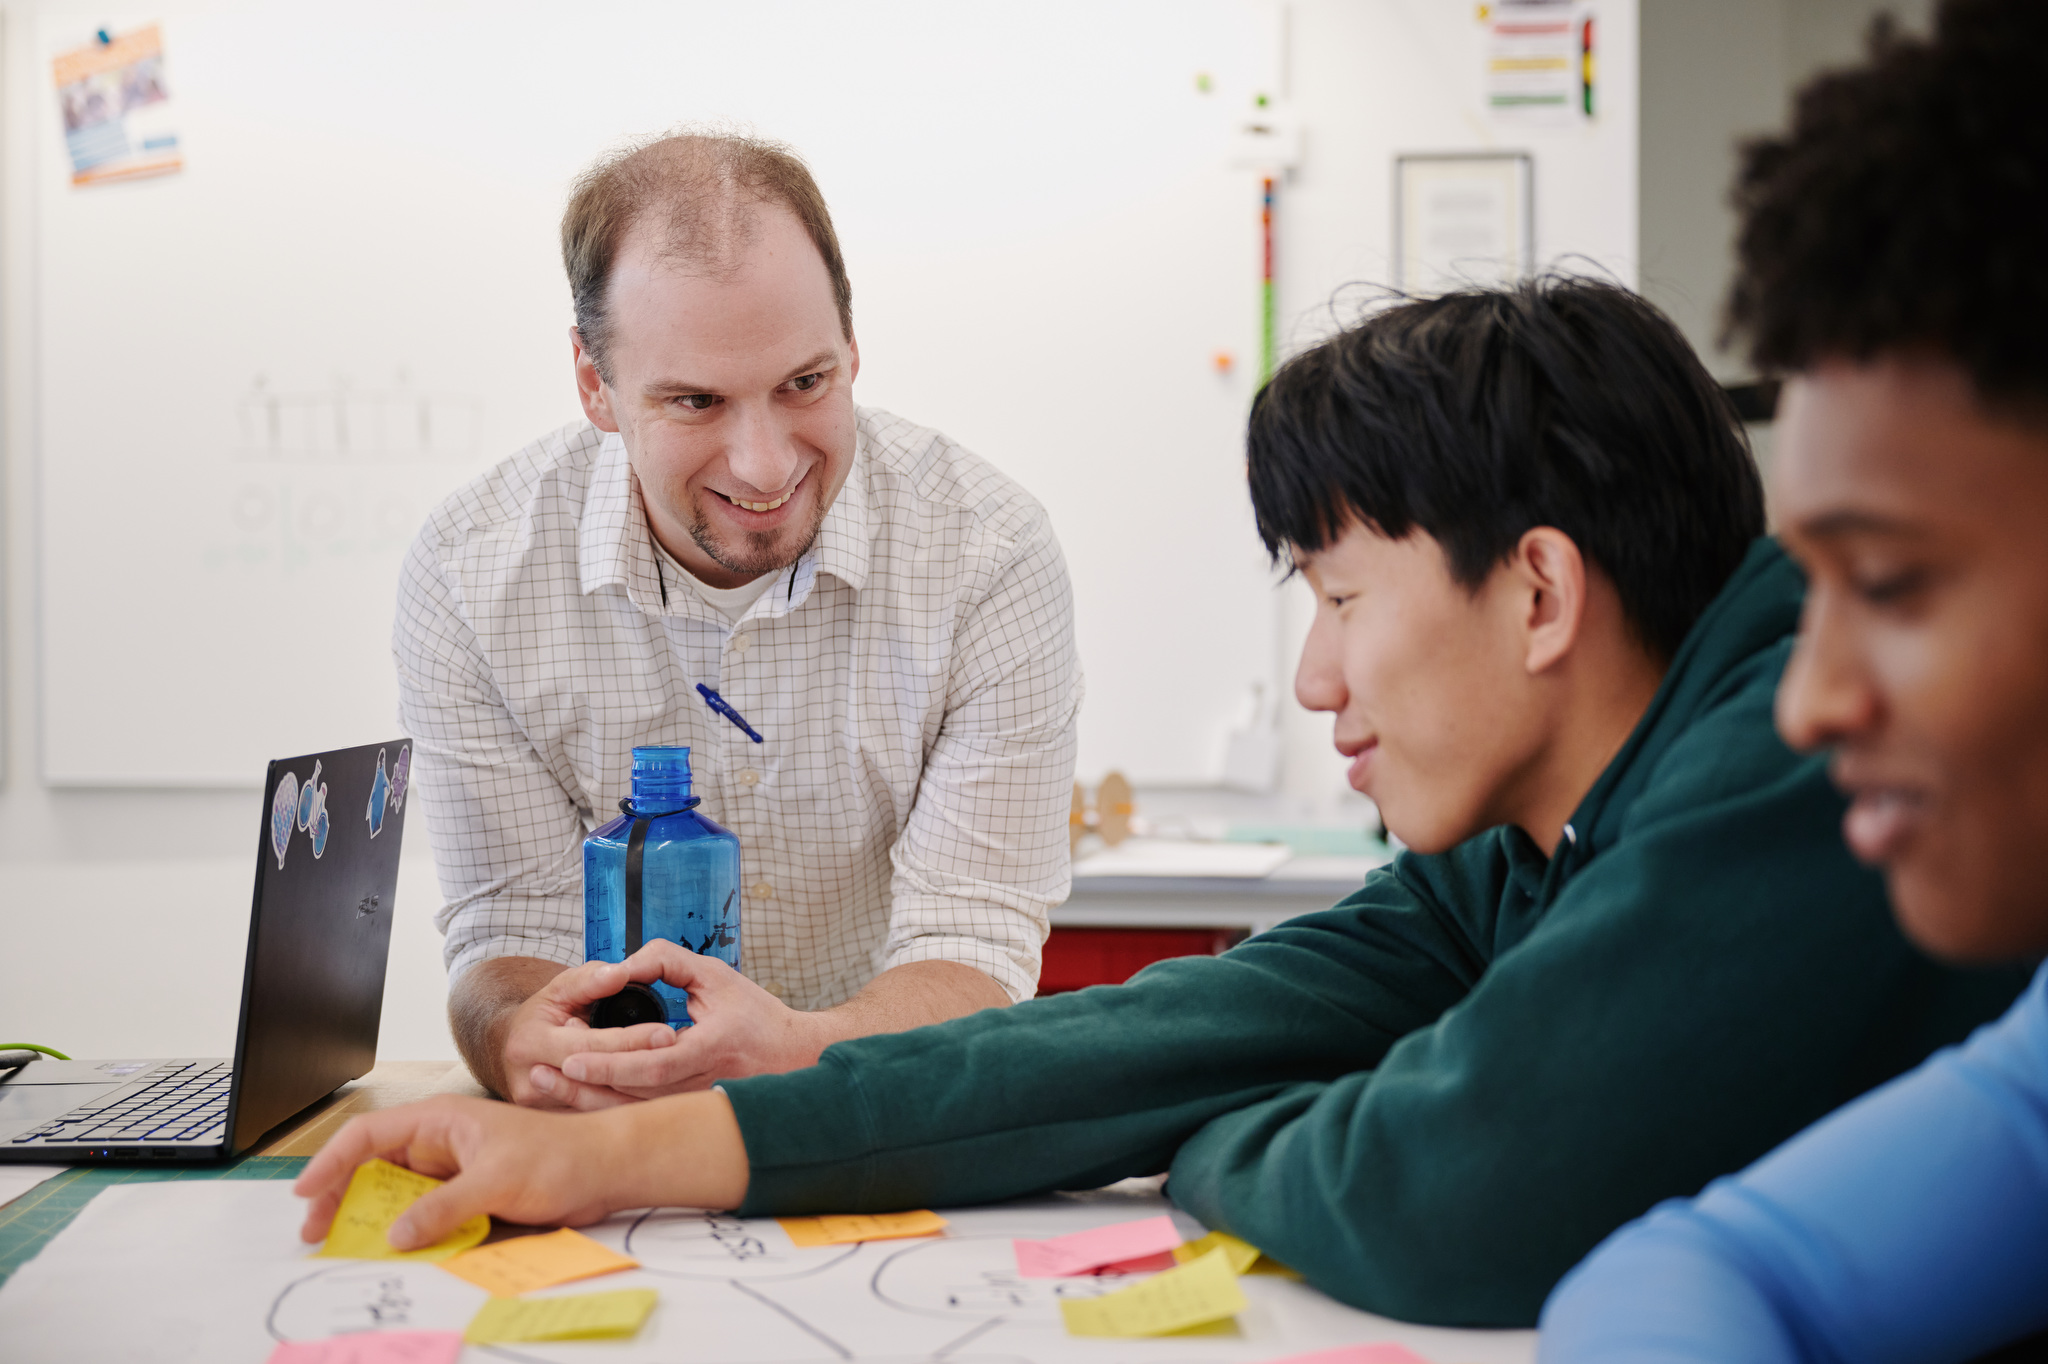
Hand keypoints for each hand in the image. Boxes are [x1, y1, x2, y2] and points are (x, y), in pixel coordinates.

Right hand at [294, 1096, 629, 1249]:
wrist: (604, 1169)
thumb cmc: (559, 1155)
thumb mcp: (497, 1180)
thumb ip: (445, 1208)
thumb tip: (396, 1235)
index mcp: (441, 1121)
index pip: (370, 1134)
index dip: (332, 1162)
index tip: (306, 1193)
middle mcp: (440, 1143)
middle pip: (374, 1166)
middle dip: (342, 1195)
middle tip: (319, 1232)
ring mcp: (452, 1169)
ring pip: (396, 1193)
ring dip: (371, 1215)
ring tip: (346, 1243)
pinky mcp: (467, 1194)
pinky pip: (424, 1212)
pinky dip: (405, 1229)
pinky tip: (393, 1248)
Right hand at [495, 958, 679, 1108]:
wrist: (513, 1048)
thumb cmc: (542, 1014)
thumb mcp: (560, 988)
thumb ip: (591, 980)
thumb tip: (621, 973)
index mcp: (531, 1043)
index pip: (591, 1045)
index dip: (630, 1040)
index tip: (666, 1033)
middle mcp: (532, 1082)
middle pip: (600, 1078)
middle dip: (642, 1065)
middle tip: (680, 1052)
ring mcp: (542, 1108)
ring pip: (602, 1103)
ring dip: (640, 1090)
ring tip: (678, 1073)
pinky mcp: (556, 1120)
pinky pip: (599, 1114)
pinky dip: (628, 1102)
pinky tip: (661, 1093)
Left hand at [533, 940, 824, 1107]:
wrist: (794, 1056)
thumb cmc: (757, 1015)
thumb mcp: (716, 975)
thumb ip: (668, 961)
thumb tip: (623, 965)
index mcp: (711, 1048)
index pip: (652, 1065)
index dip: (610, 1065)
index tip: (572, 1060)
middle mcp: (703, 1084)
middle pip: (633, 1096)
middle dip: (584, 1089)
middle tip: (543, 1076)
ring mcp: (696, 1106)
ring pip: (634, 1114)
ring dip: (588, 1103)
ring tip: (549, 1085)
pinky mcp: (689, 1116)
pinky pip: (643, 1118)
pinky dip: (608, 1109)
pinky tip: (578, 1099)